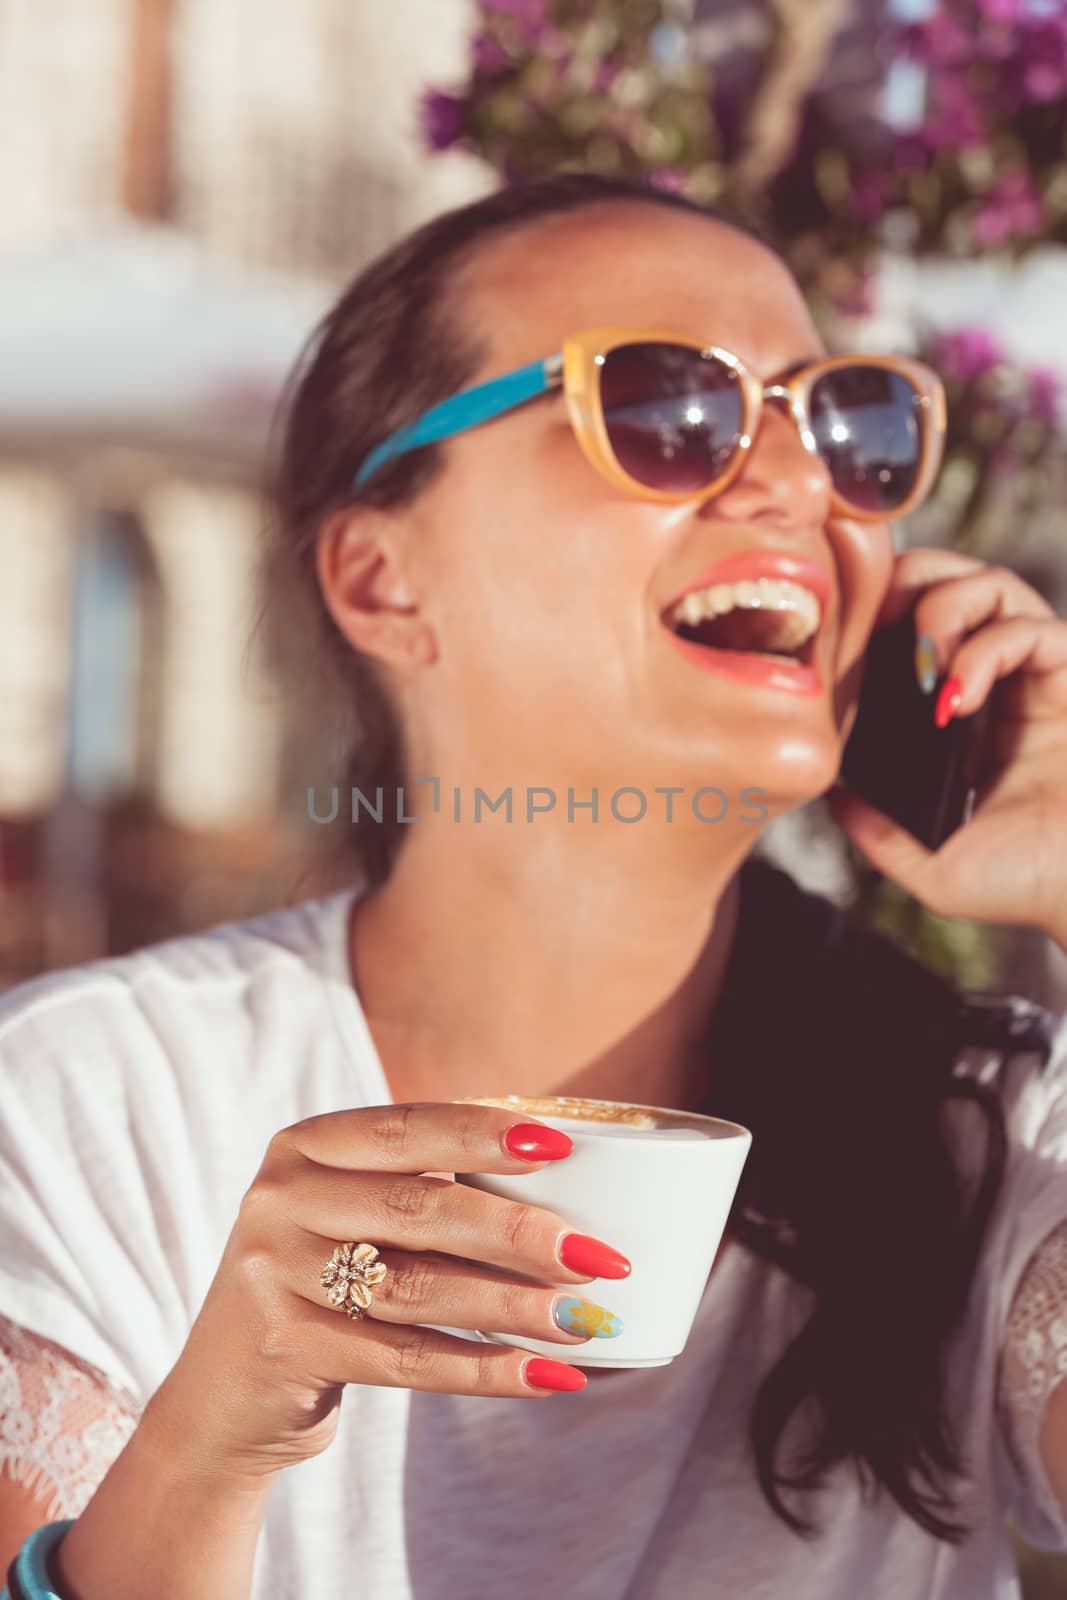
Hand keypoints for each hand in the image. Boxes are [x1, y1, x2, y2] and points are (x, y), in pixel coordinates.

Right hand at [144, 1104, 628, 1486]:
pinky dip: (482, 1370)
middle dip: (519, 1233)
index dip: (484, 1135)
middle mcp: (280, 1199)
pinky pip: (402, 1360)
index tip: (560, 1147)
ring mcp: (274, 1276)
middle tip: (599, 1255)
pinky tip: (545, 1373)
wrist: (223, 1394)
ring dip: (514, 1307)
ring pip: (418, 1289)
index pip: (407, 1128)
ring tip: (586, 1319)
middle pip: (420, 1209)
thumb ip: (421, 1185)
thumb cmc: (325, 1280)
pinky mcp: (285, 1348)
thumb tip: (562, 1177)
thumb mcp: (348, 1212)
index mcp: (305, 1145)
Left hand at [826, 547, 1066, 948]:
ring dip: (946, 607)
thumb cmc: (1025, 885)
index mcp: (961, 716)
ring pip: (993, 587)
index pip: (915, 627)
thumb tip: (832, 796)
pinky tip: (961, 696)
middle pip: (952, 581)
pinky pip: (1034, 628)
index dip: (879, 615)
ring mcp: (1037, 677)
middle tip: (880, 623)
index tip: (847, 642)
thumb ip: (878, 832)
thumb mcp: (929, 865)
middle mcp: (999, 684)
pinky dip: (989, 648)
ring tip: (924, 661)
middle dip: (910, 582)